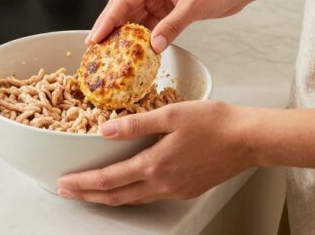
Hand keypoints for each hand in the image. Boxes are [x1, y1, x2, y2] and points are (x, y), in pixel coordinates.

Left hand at [56, 101, 253, 204]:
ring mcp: (176, 190)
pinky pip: (150, 196)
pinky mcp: (187, 189)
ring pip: (134, 199)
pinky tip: (127, 186)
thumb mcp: (170, 114)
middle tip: (67, 192)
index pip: (109, 179)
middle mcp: (163, 184)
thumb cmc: (214, 122)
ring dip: (109, 197)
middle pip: (117, 196)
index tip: (64, 182)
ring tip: (90, 193)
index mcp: (155, 165)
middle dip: (88, 196)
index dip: (83, 183)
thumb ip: (135, 124)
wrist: (249, 139)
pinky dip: (131, 194)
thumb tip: (104, 130)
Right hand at [87, 0, 254, 51]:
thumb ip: (172, 26)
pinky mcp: (168, 8)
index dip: (106, 20)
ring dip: (125, 35)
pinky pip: (149, 24)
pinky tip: (136, 50)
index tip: (95, 37)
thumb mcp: (193, 7)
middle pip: (123, 9)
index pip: (122, 0)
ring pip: (135, 18)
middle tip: (95, 48)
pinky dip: (143, 37)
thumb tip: (153, 46)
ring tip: (111, 53)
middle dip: (109, 28)